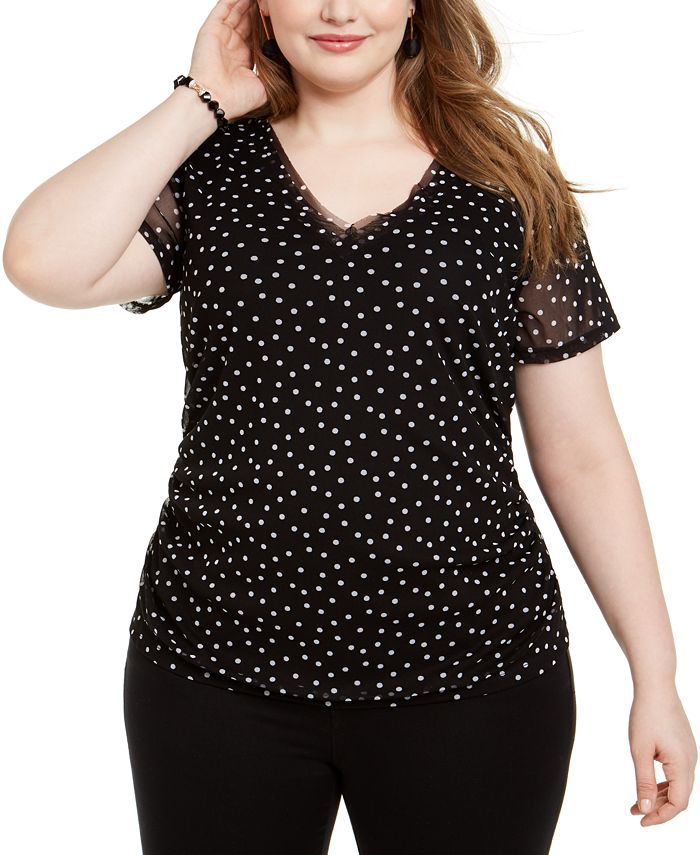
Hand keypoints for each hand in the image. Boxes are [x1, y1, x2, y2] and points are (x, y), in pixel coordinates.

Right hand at [188, 0, 268, 120]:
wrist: (218, 100)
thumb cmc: (238, 99)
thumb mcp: (264, 87)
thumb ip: (274, 74)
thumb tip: (287, 62)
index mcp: (244, 57)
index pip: (258, 33)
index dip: (268, 23)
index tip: (278, 16)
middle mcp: (232, 44)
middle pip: (248, 18)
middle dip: (259, 8)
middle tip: (270, 2)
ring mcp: (222, 35)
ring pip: (237, 9)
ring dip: (248, 1)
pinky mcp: (211, 29)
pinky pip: (224, 7)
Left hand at [628, 685, 696, 825]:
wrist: (656, 687)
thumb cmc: (646, 715)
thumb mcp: (639, 750)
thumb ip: (643, 781)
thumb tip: (644, 807)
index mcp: (683, 765)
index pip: (678, 803)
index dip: (660, 816)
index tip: (641, 821)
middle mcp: (691, 762)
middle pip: (679, 797)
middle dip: (658, 808)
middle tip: (635, 812)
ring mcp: (689, 754)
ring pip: (678, 785)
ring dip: (659, 796)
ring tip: (637, 802)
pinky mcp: (683, 747)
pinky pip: (677, 773)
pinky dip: (663, 782)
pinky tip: (647, 783)